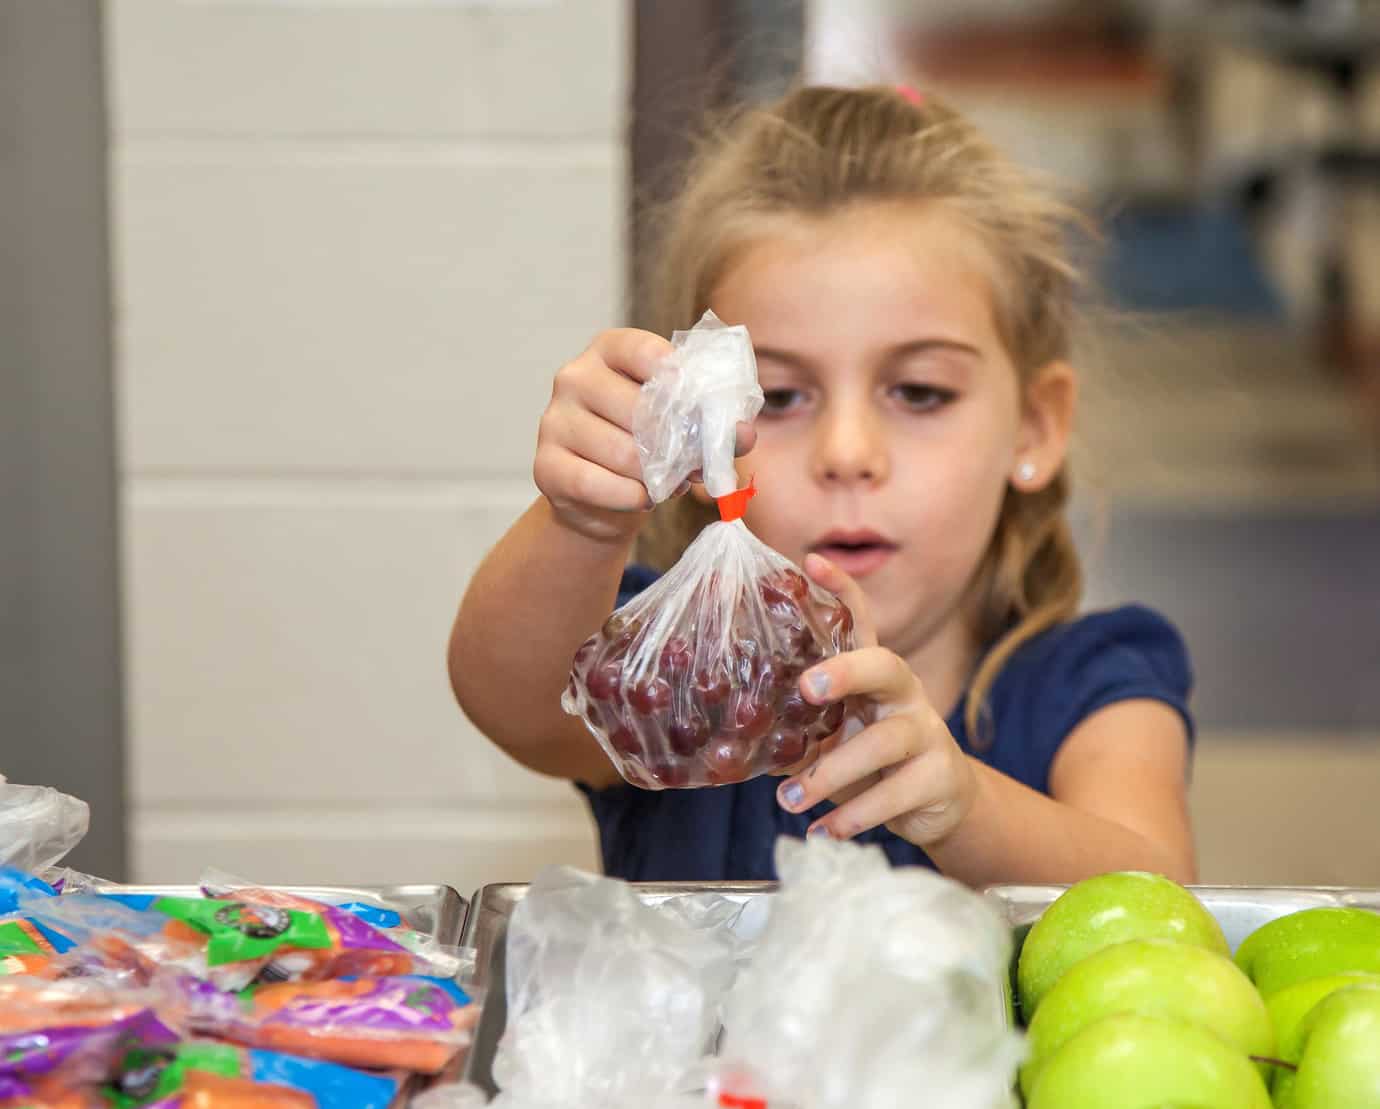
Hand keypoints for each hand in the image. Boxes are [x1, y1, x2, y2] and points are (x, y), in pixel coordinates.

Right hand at [534, 328, 756, 543]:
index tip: (697, 401)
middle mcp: (574, 377)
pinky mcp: (546, 465)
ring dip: (655, 476)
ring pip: (622, 452)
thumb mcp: (682, 426)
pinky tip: (640, 496)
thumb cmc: (647, 446)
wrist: (603, 497)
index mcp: (609, 351)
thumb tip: (742, 434)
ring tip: (665, 482)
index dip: (675, 375)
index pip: (642, 350)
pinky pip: (597, 484)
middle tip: (691, 463)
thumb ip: (715, 425)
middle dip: (674, 443)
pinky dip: (630, 497)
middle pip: (637, 408)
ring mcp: (554, 420)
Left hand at [774, 554, 977, 847]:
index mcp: (874, 676)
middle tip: (807, 687)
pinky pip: (894, 795)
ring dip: (831, 773)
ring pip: (884, 743)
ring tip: (789, 801)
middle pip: (886, 666)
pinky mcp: (938, 777)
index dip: (842, 590)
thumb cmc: (870, 759)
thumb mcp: (834, 734)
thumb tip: (725, 736)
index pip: (861, 622)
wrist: (937, 803)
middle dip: (847, 671)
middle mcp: (904, 694)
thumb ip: (796, 728)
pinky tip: (823, 832)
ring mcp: (927, 734)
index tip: (810, 562)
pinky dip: (853, 816)